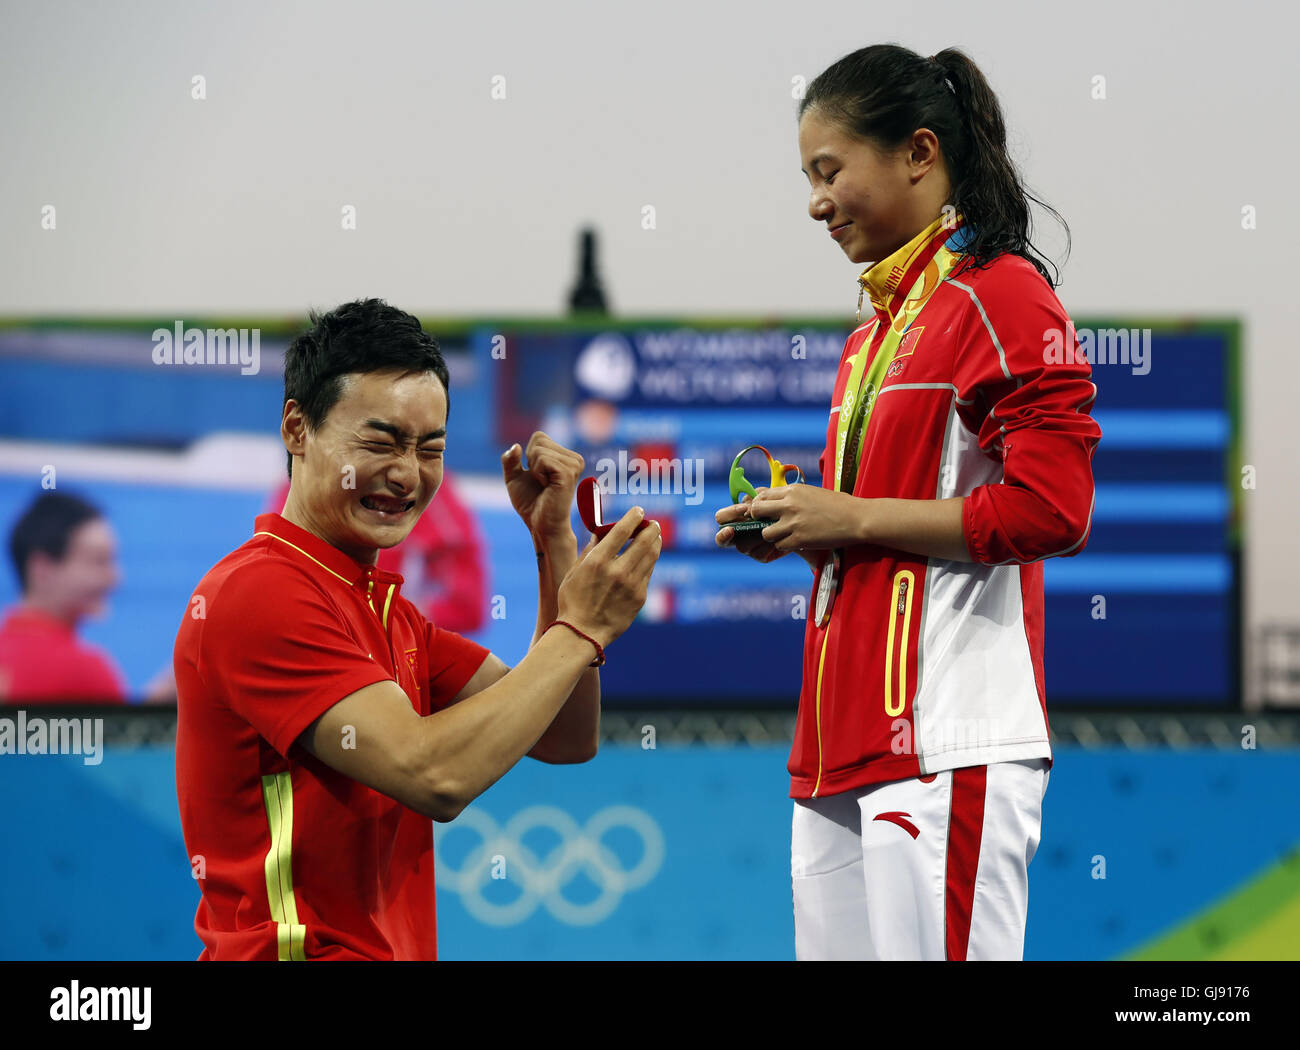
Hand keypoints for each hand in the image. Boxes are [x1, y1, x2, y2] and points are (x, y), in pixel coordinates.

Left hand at [501, 432, 583, 542]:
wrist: (540, 525)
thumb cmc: (531, 503)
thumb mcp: (514, 478)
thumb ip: (510, 460)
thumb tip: (516, 446)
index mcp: (565, 457)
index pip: (539, 437)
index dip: (529, 456)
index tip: (537, 475)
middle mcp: (574, 458)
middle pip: (539, 440)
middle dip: (531, 461)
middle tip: (541, 482)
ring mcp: (573, 464)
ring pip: (539, 449)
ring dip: (534, 470)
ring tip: (545, 486)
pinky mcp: (568, 472)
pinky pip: (542, 459)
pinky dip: (537, 473)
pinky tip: (547, 487)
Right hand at [556, 506, 661, 646]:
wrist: (582, 633)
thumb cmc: (573, 601)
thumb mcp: (575, 572)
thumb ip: (590, 550)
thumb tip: (602, 532)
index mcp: (598, 561)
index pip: (622, 530)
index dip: (633, 517)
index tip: (639, 511)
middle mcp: (618, 571)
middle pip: (644, 541)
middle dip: (651, 528)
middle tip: (652, 523)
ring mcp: (631, 585)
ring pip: (651, 556)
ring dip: (655, 542)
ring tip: (654, 536)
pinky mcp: (640, 597)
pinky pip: (648, 573)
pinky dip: (649, 561)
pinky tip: (647, 557)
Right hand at [714, 493, 788, 562]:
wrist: (798, 522)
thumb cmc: (780, 507)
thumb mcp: (769, 498)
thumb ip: (757, 497)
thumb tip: (748, 502)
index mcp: (736, 519)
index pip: (721, 519)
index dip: (726, 515)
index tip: (742, 509)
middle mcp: (738, 536)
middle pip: (722, 539)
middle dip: (731, 533)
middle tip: (739, 527)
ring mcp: (748, 547)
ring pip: (742, 547)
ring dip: (754, 538)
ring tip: (770, 529)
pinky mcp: (761, 556)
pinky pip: (758, 554)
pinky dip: (768, 546)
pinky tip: (778, 538)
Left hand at [743, 485, 866, 552]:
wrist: (857, 518)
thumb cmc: (839, 505)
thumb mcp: (812, 492)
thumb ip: (792, 495)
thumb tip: (772, 498)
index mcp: (793, 490)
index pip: (761, 495)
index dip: (759, 504)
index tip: (763, 512)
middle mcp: (789, 504)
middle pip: (756, 510)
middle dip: (758, 519)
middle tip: (767, 524)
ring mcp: (793, 523)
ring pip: (765, 532)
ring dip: (772, 536)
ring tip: (784, 535)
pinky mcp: (800, 539)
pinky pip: (780, 545)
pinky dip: (785, 546)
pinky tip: (795, 543)